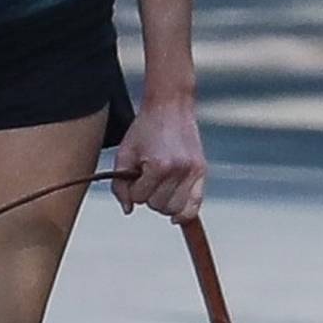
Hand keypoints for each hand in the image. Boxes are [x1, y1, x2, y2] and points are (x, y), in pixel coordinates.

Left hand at [111, 100, 205, 223]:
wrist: (170, 106)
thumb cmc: (146, 128)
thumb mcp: (124, 153)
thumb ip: (120, 185)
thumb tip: (128, 209)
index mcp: (159, 165)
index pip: (140, 198)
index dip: (133, 189)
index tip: (135, 175)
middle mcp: (179, 171)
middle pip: (158, 206)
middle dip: (148, 196)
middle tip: (147, 179)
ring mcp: (193, 172)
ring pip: (175, 209)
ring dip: (163, 203)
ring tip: (159, 187)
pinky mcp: (202, 171)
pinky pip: (195, 205)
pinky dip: (184, 214)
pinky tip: (176, 217)